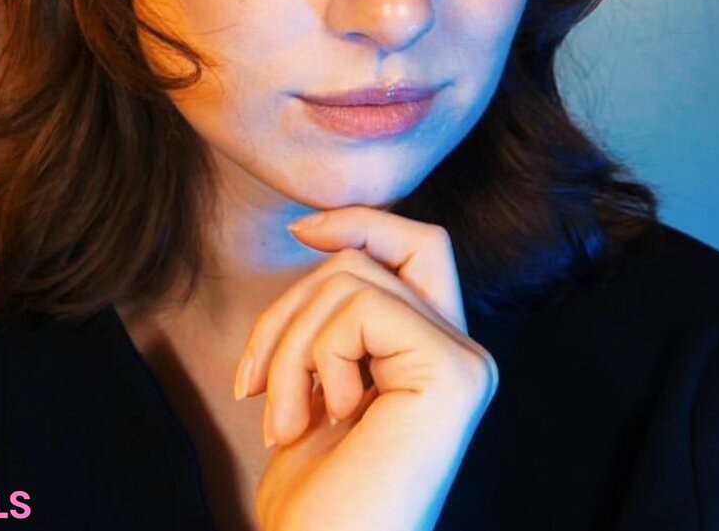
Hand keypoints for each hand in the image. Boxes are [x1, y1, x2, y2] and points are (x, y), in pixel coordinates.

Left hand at [232, 206, 499, 530]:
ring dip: (288, 346)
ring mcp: (464, 361)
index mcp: (435, 354)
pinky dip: (315, 357)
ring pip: (351, 277)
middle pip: (368, 257)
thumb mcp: (317, 381)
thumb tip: (316, 231)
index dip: (361, 221)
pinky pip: (361, 308)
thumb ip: (337, 314)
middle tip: (254, 384)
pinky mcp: (452, 372)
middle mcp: (463, 353)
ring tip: (281, 419)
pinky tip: (323, 419)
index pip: (418, 244)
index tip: (300, 231)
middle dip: (291, 306)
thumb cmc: (314, 496)